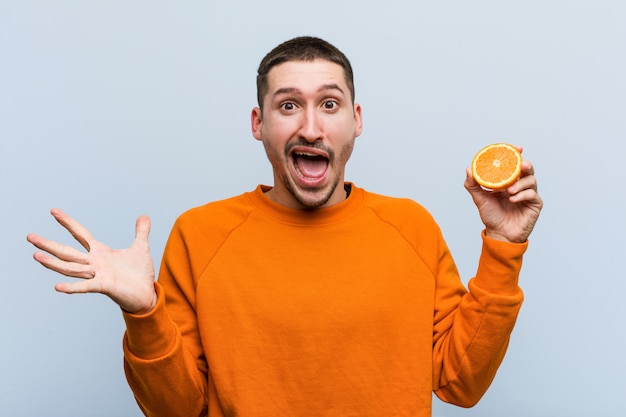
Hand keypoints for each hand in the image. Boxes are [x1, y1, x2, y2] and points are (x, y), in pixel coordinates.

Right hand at [27, 209, 156, 313]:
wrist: (146, 295)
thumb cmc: (139, 274)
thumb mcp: (140, 248)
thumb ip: (141, 232)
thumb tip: (144, 216)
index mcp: (101, 252)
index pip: (80, 234)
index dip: (68, 222)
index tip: (53, 211)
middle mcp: (95, 263)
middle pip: (67, 252)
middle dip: (49, 244)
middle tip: (29, 236)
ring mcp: (97, 275)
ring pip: (71, 267)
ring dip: (53, 263)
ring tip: (35, 256)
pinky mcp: (104, 286)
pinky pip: (86, 286)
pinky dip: (72, 287)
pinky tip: (57, 287)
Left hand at [464, 147, 542, 242]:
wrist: (498, 234)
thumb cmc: (491, 216)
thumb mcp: (479, 199)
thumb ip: (473, 185)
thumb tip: (468, 169)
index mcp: (508, 181)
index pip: (514, 164)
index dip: (517, 155)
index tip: (517, 148)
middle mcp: (520, 185)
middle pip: (528, 170)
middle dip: (526, 165)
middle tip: (520, 165)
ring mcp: (529, 194)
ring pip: (532, 181)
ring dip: (521, 183)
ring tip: (509, 190)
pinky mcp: (535, 205)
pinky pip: (532, 195)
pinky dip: (522, 195)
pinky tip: (513, 199)